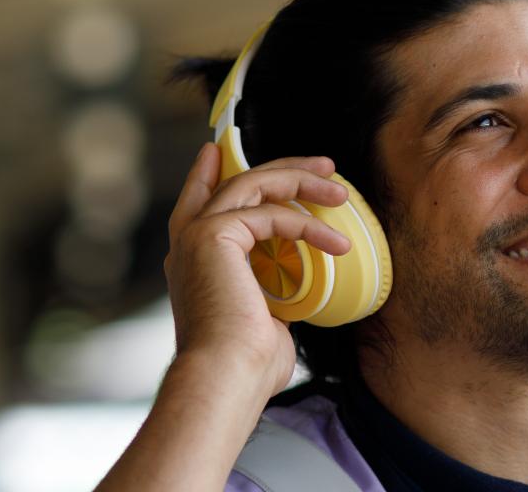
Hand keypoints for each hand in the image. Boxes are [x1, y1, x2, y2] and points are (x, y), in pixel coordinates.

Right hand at [162, 143, 350, 395]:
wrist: (226, 377)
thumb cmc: (246, 364)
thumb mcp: (262, 318)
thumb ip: (269, 293)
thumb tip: (294, 293)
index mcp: (192, 263)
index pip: (196, 203)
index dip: (205, 174)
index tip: (216, 151)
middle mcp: (188, 244)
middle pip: (234, 183)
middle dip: (281, 168)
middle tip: (323, 165)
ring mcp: (196, 236)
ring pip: (251, 184)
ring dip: (300, 181)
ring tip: (340, 189)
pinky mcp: (212, 235)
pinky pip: (269, 213)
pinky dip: (307, 225)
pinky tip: (337, 242)